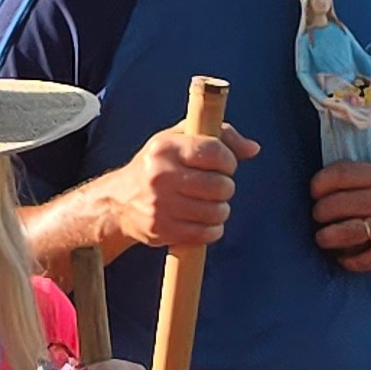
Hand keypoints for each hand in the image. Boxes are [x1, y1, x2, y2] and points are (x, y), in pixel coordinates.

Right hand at [101, 119, 257, 255]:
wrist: (118, 202)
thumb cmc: (156, 166)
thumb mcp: (179, 139)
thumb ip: (220, 136)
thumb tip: (253, 149)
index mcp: (166, 147)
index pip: (215, 152)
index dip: (229, 161)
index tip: (225, 165)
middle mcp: (161, 175)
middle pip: (220, 185)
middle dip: (225, 187)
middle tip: (215, 187)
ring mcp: (160, 205)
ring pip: (217, 211)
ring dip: (220, 209)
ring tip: (208, 203)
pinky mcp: (162, 229)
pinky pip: (207, 233)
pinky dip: (212, 228)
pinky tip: (202, 220)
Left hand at [309, 154, 370, 270]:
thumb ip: (369, 164)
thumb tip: (333, 168)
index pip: (338, 175)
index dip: (319, 183)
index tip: (315, 190)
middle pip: (334, 205)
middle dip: (319, 211)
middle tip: (320, 214)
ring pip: (342, 233)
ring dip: (325, 236)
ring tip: (324, 236)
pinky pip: (361, 260)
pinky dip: (346, 259)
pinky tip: (343, 254)